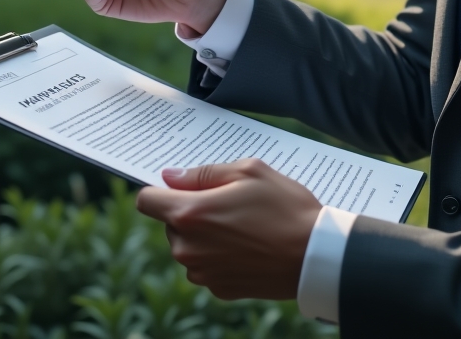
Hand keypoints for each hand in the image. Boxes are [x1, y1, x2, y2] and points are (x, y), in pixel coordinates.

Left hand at [136, 159, 320, 299]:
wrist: (313, 255)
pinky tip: (249, 245)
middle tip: (229, 201)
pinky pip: (206, 265)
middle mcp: (187, 248)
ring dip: (204, 234)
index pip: (146, 200)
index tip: (180, 186)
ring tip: (244, 224)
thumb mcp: (249, 171)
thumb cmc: (285, 206)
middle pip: (170, 222)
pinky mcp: (217, 289)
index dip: (160, 189)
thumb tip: (170, 176)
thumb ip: (203, 173)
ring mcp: (201, 272)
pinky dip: (219, 254)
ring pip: (188, 245)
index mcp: (190, 214)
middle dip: (191, 209)